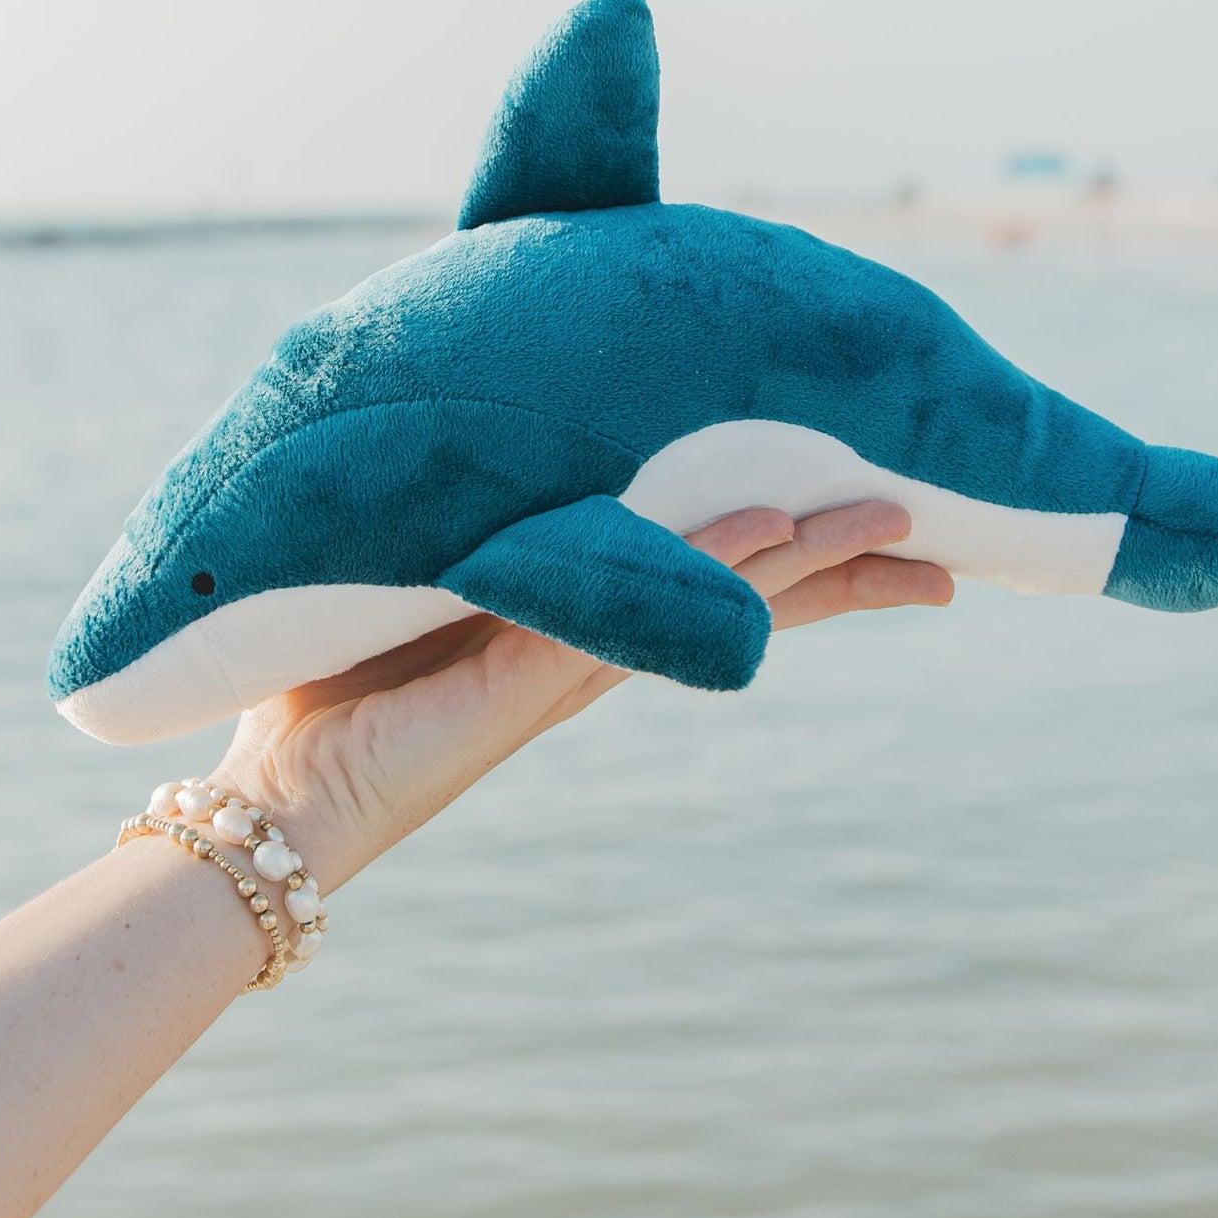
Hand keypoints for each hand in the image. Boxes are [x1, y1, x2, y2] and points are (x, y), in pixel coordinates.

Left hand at [212, 502, 951, 893]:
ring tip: (895, 523)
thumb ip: (466, 519)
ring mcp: (578, 665)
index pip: (717, 578)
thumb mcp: (416, 574)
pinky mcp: (533, 676)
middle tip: (937, 532)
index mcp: (588, 622)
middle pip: (753, 596)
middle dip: (844, 564)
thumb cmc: (336, 687)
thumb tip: (474, 425)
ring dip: (809, 557)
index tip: (879, 516)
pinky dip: (711, 563)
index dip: (801, 551)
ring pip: (723, 597)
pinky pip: (639, 604)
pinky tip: (768, 525)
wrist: (280, 793)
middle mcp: (603, 648)